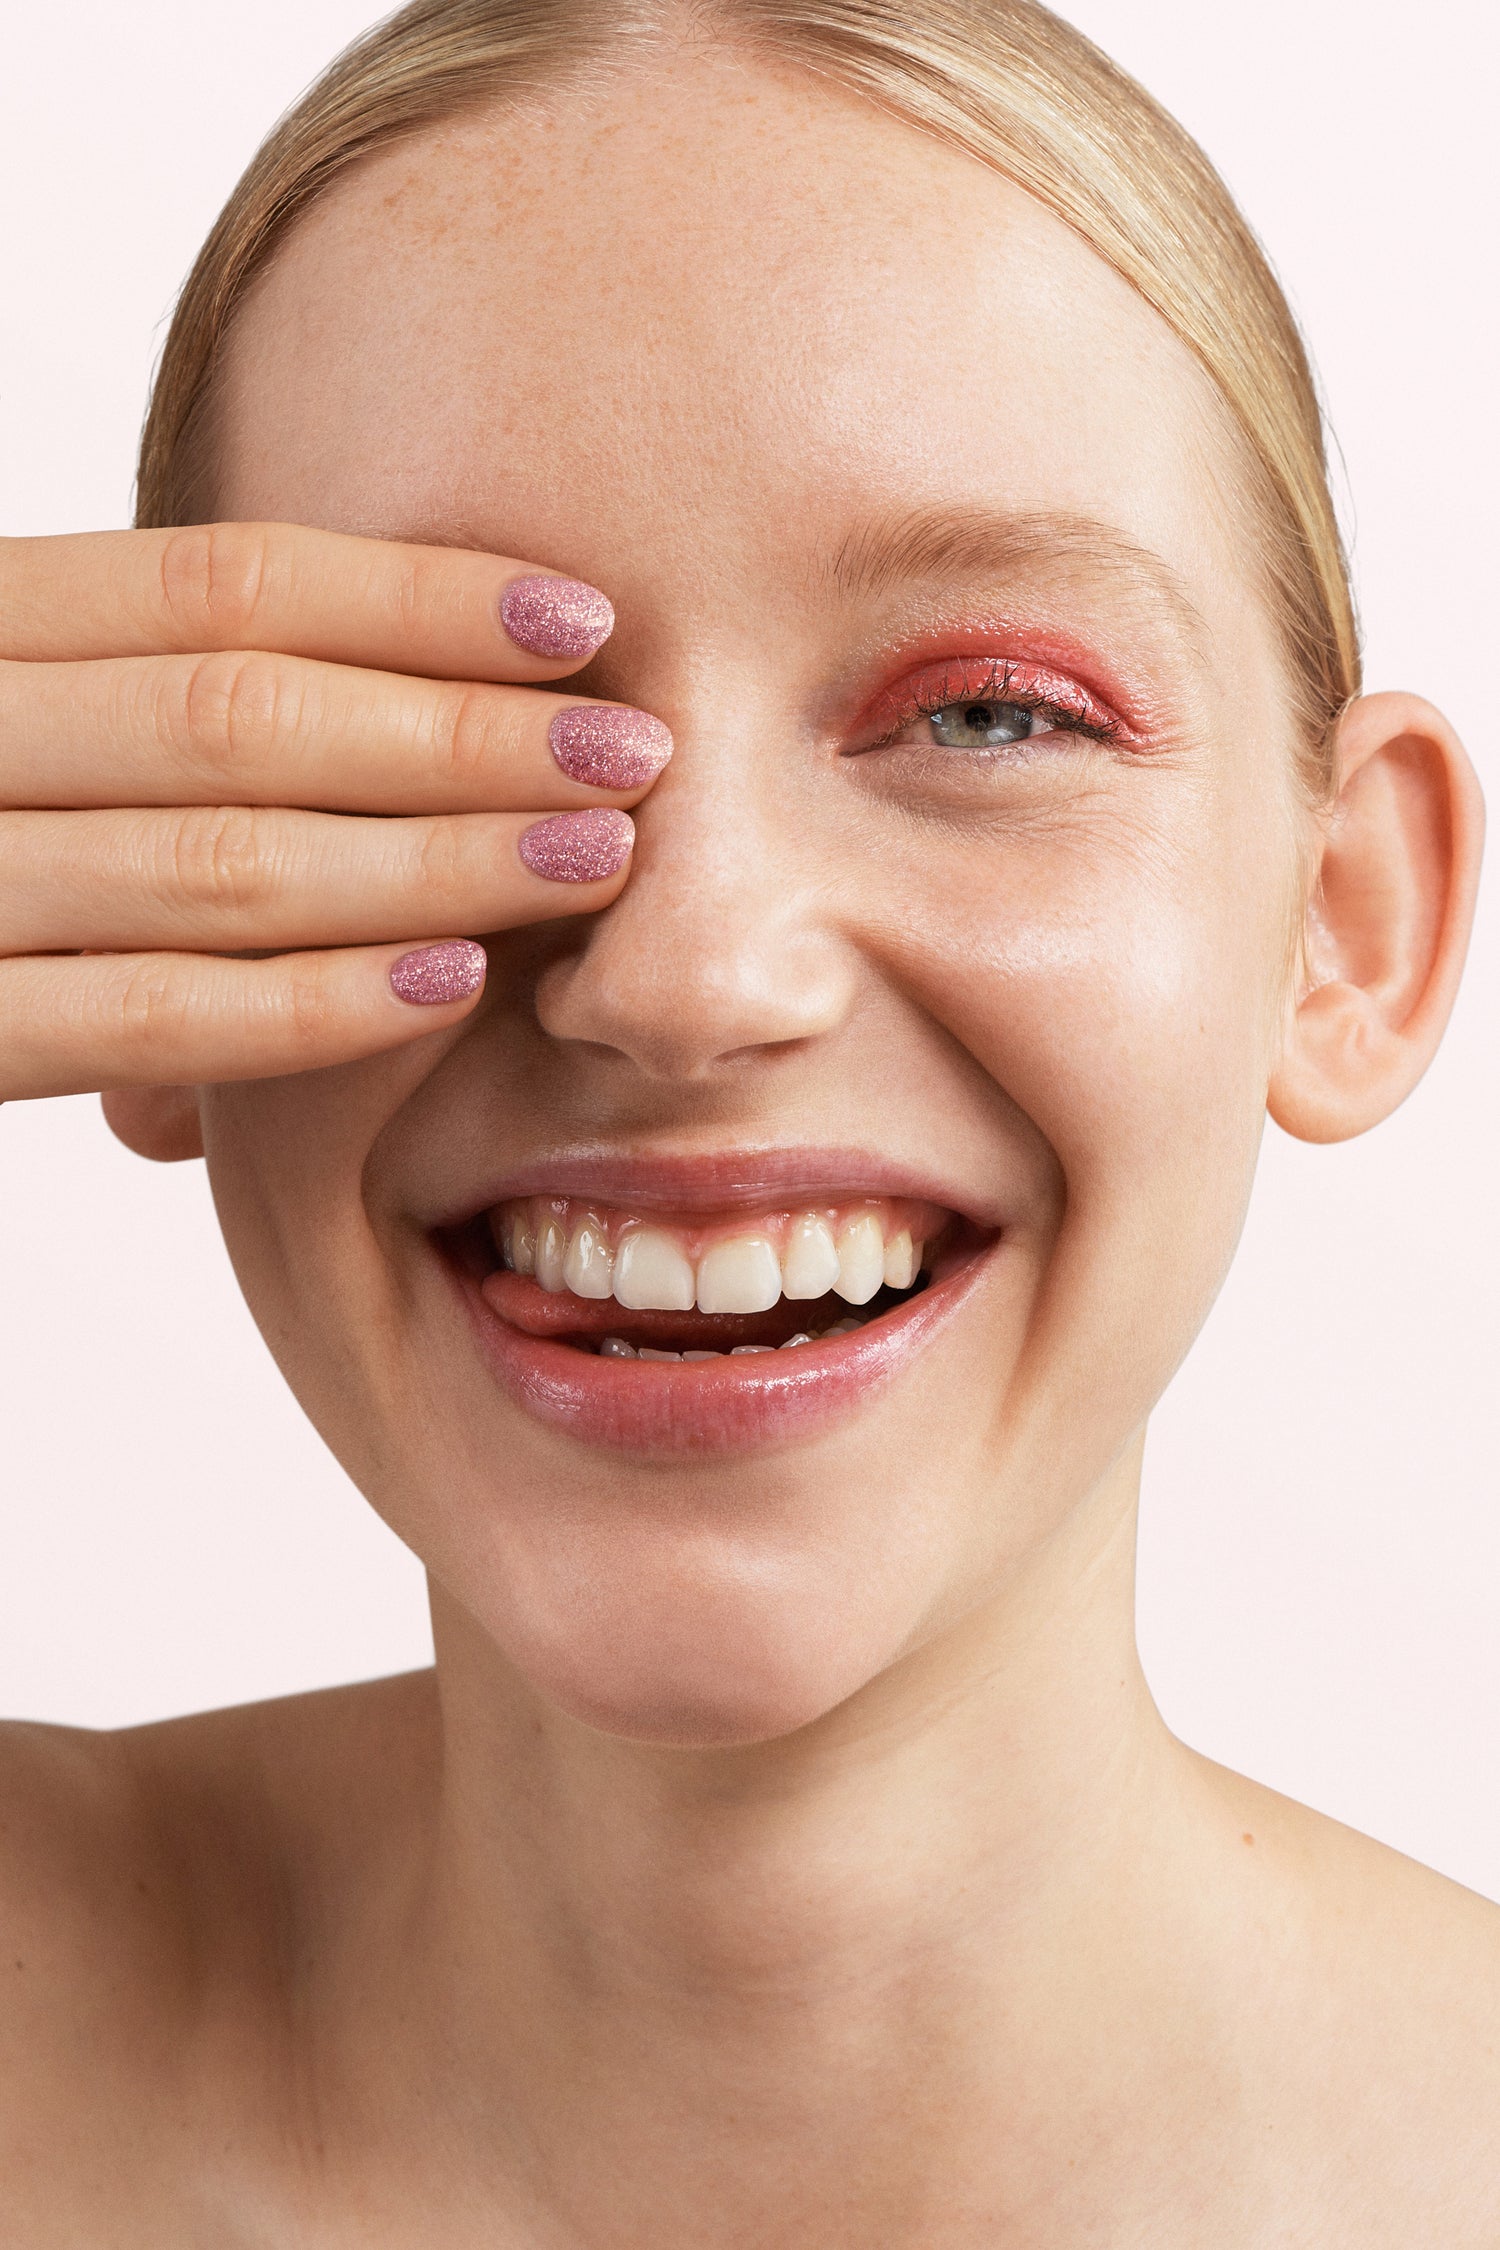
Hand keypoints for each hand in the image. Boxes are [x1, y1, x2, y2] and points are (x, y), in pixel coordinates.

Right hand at [0, 522, 667, 1099]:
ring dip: (429, 862)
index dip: (409, 597)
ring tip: (590, 858)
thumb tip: (389, 690)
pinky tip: (448, 979)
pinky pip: (141, 1019)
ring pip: (213, 862)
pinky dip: (306, 1002)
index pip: (213, 585)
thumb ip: (130, 699)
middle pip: (239, 715)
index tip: (576, 615)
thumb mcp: (21, 716)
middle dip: (461, 733)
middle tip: (634, 748)